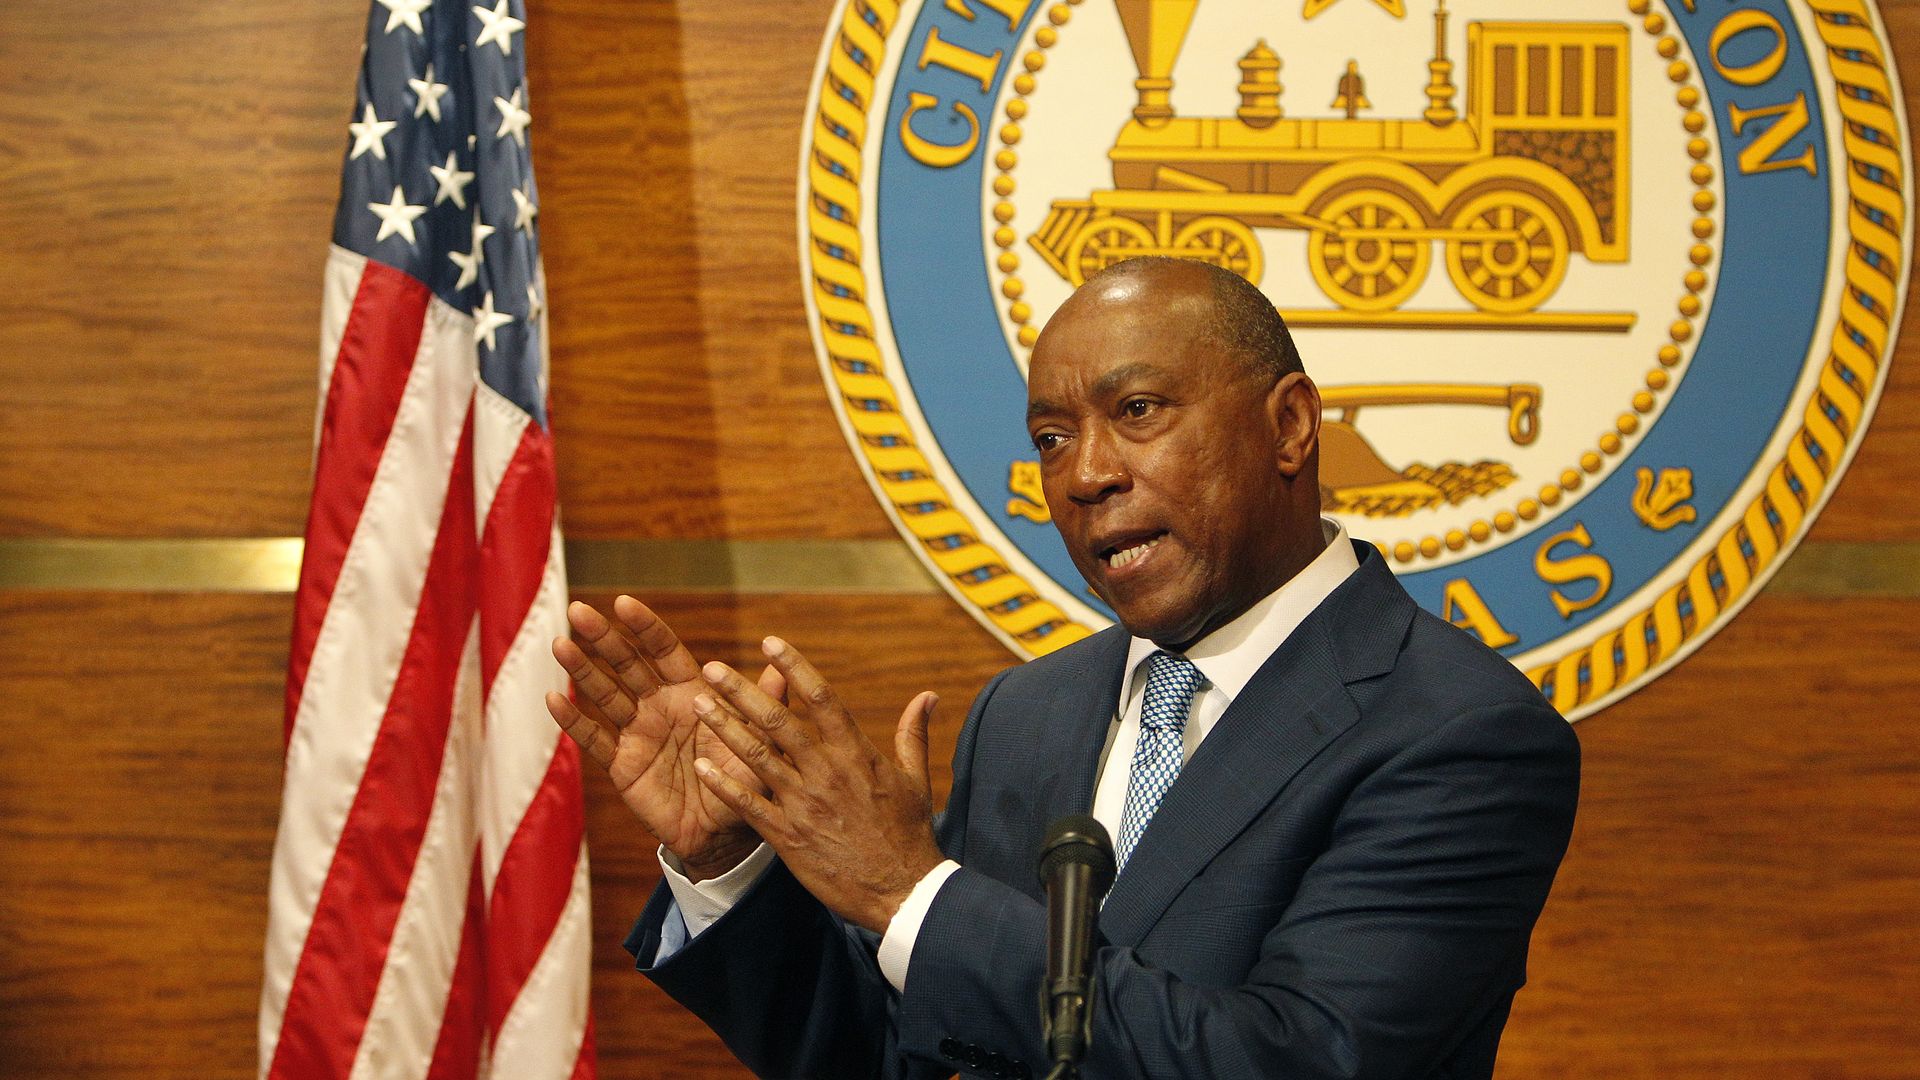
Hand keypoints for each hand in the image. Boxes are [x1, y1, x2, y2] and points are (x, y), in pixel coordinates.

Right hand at [545, 597, 785, 880]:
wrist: (722, 832)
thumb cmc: (743, 779)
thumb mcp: (758, 741)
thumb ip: (764, 705)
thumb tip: (781, 668)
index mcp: (691, 691)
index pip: (663, 650)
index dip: (644, 627)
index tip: (623, 602)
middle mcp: (659, 705)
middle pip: (626, 664)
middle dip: (603, 638)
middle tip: (579, 611)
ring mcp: (636, 732)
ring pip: (605, 694)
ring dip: (581, 670)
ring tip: (559, 644)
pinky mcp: (621, 764)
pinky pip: (594, 739)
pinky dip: (573, 721)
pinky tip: (552, 698)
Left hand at [689, 636, 945, 934]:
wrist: (902, 893)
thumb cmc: (910, 834)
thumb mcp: (916, 779)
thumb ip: (913, 734)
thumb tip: (928, 696)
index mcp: (856, 754)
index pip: (821, 698)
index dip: (794, 667)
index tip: (770, 642)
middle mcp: (826, 773)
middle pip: (778, 721)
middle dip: (742, 691)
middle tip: (711, 668)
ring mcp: (805, 805)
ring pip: (758, 757)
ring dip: (725, 728)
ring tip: (698, 704)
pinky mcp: (789, 838)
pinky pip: (750, 806)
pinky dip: (724, 785)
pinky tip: (702, 766)